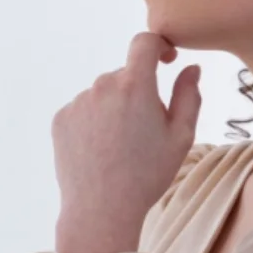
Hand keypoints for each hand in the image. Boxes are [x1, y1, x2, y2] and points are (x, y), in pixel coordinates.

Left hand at [52, 32, 201, 246]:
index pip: (144, 42)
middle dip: (138, 92)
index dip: (159, 45)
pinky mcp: (61, 119)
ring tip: (121, 147)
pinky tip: (102, 151)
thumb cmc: (147, 175)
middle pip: (125, 75)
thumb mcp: (181, 137)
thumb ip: (188, 96)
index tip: (166, 59)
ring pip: (103, 94)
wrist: (101, 209)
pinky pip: (83, 110)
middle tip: (146, 131)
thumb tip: (190, 68)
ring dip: (115, 108)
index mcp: (135, 85)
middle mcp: (102, 86)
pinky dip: (95, 122)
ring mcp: (78, 102)